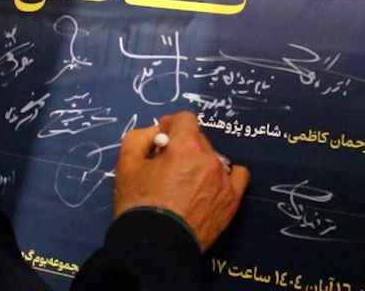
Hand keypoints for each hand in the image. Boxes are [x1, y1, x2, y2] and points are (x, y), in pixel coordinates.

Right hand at [112, 111, 249, 250]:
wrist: (155, 245)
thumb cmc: (139, 203)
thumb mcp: (126, 164)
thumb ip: (140, 137)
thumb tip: (156, 131)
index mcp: (186, 146)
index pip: (185, 118)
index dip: (170, 126)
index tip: (161, 141)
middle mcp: (210, 158)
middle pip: (198, 139)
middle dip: (183, 147)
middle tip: (167, 167)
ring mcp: (225, 180)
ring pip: (214, 158)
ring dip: (200, 162)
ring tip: (186, 183)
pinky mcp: (232, 200)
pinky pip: (238, 176)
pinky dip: (226, 175)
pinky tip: (213, 184)